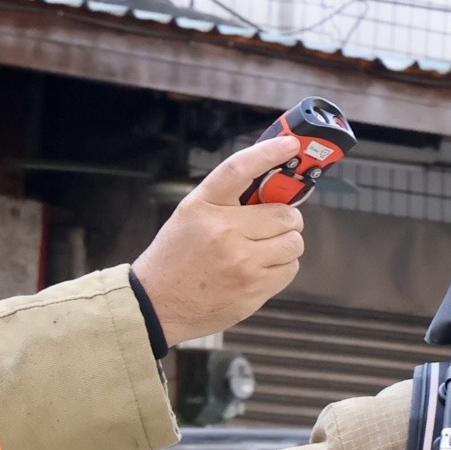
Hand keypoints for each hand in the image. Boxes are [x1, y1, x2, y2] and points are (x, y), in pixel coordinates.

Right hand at [131, 135, 312, 346]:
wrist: (156, 304)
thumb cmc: (176, 257)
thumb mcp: (190, 216)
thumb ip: (228, 201)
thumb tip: (274, 187)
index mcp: (203, 207)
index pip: (239, 169)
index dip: (268, 152)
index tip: (290, 145)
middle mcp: (223, 232)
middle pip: (286, 214)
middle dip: (285, 219)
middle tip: (270, 225)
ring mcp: (241, 263)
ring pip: (294, 242)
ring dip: (286, 244)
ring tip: (262, 249)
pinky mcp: (253, 289)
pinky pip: (290, 269)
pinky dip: (281, 267)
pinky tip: (258, 269)